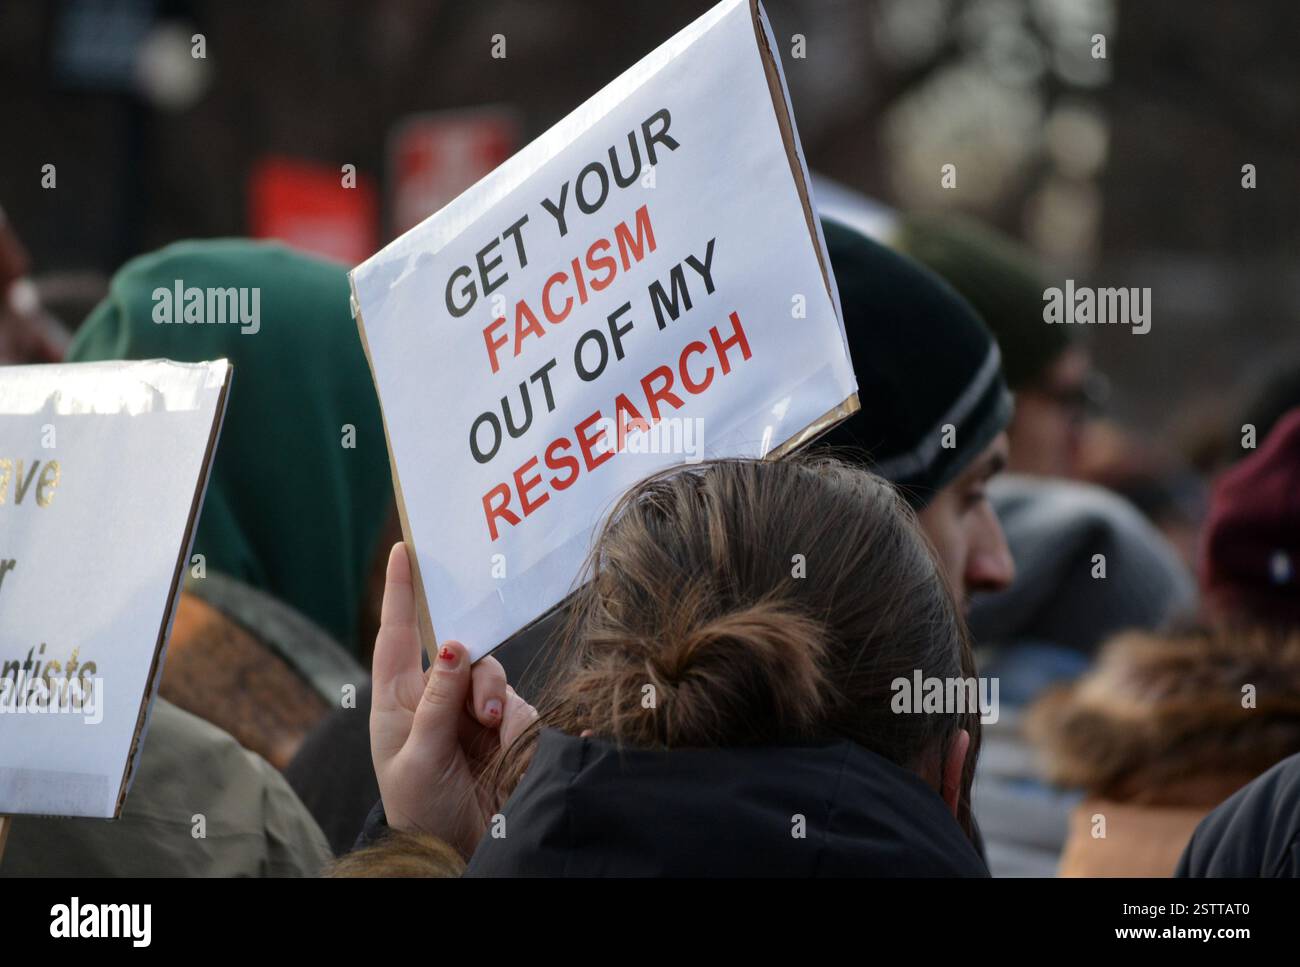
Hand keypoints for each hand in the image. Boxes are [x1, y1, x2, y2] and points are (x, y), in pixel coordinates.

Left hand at [370, 542, 536, 857]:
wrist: (456, 850)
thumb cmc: (419, 808)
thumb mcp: (417, 758)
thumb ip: (437, 702)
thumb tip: (451, 647)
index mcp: (400, 699)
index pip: (399, 635)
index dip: (400, 591)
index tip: (402, 548)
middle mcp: (437, 697)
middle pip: (463, 653)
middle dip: (476, 676)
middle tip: (483, 715)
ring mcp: (473, 713)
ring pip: (497, 677)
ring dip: (500, 705)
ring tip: (498, 739)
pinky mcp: (505, 730)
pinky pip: (522, 709)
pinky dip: (521, 729)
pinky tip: (520, 754)